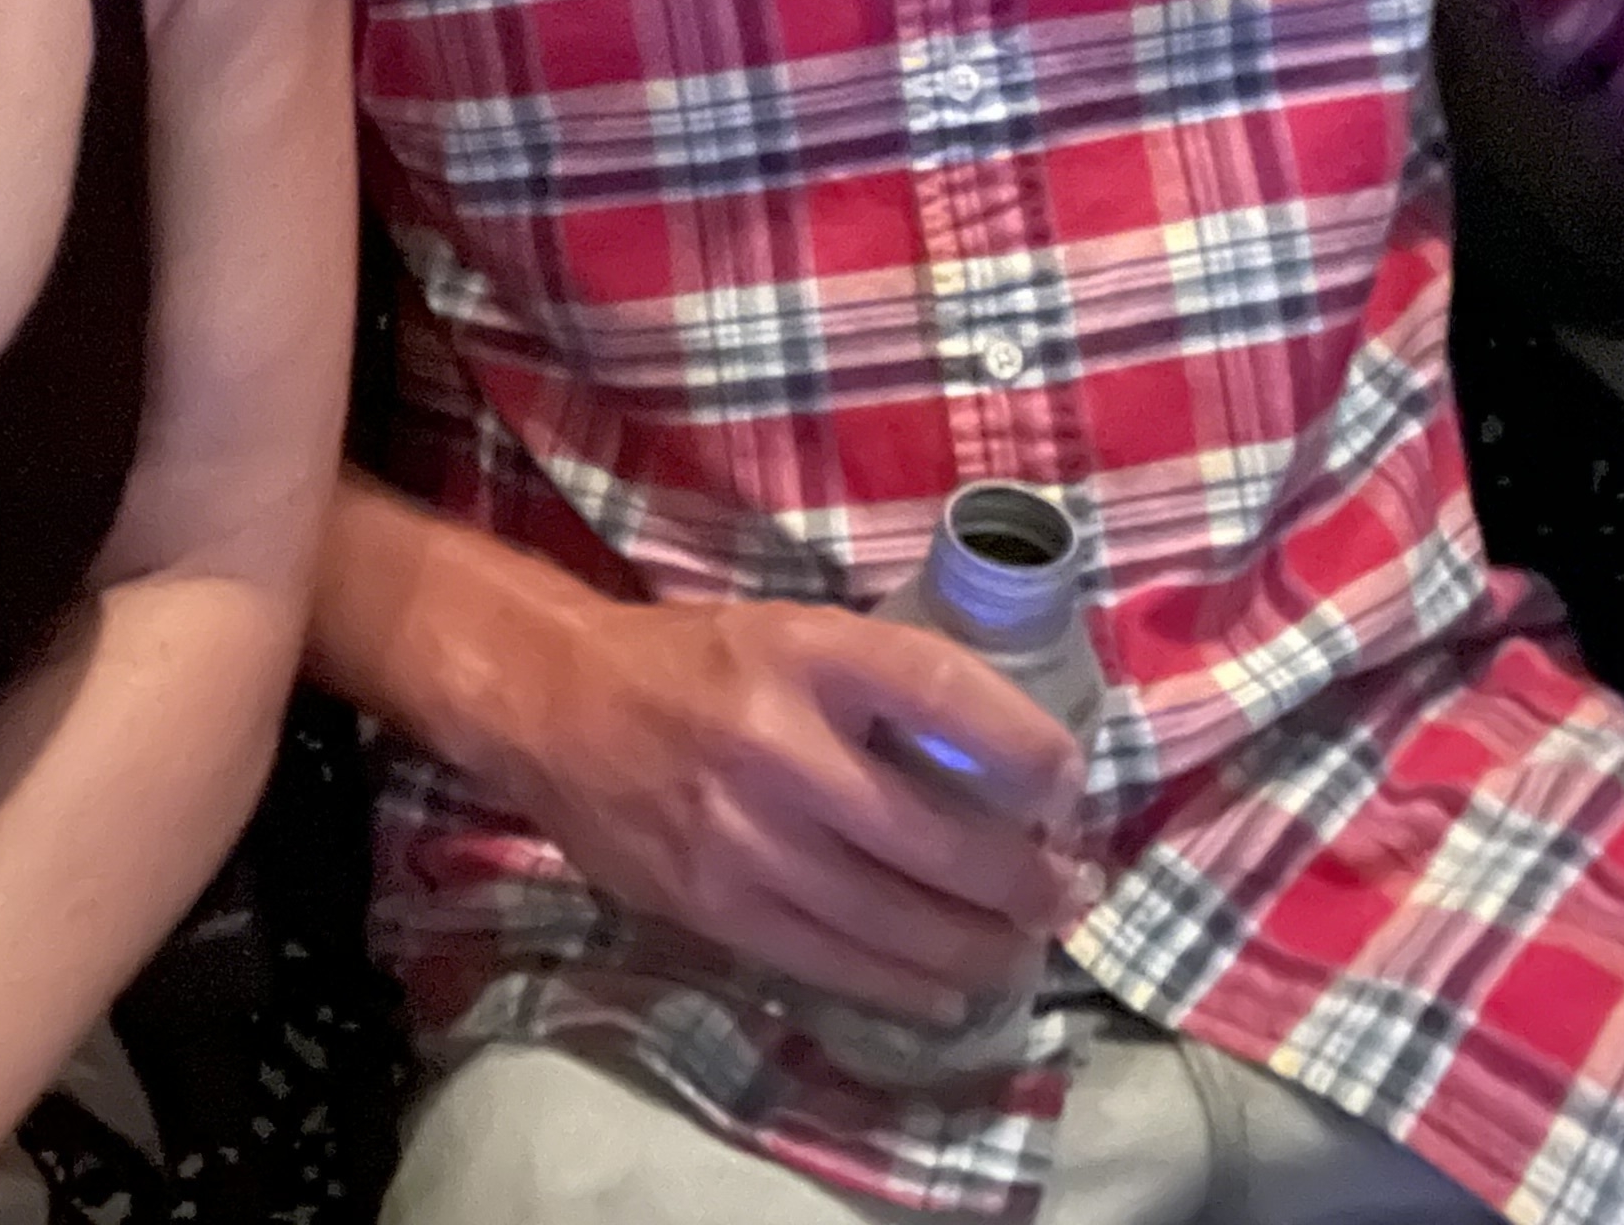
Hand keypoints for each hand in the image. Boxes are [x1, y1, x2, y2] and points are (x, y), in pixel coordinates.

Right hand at [492, 595, 1090, 1024]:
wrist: (555, 703)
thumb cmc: (692, 662)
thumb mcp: (794, 633)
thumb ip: (882, 684)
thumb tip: (1001, 758)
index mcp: (807, 654)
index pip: (947, 693)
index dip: (1029, 747)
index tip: (1068, 785)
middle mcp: (780, 746)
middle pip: (940, 838)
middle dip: (1024, 880)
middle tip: (1066, 891)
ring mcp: (745, 839)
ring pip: (896, 922)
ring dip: (980, 947)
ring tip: (1022, 947)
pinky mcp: (715, 907)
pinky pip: (834, 964)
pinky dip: (905, 986)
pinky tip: (947, 990)